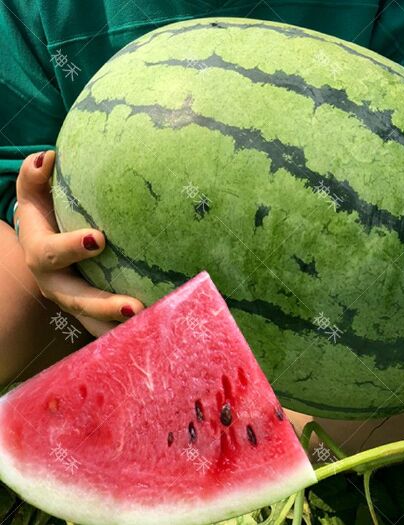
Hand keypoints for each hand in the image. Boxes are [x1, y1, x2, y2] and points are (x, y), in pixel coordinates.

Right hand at [16, 150, 143, 335]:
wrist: (44, 252)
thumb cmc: (46, 219)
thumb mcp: (34, 198)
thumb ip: (34, 179)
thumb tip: (48, 157)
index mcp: (41, 256)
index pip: (51, 254)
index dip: (71, 248)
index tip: (99, 239)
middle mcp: (57, 286)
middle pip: (77, 301)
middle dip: (103, 305)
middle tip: (134, 307)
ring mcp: (75, 304)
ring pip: (95, 325)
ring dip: (121, 329)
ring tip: (153, 326)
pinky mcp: (92, 316)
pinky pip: (110, 330)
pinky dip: (132, 334)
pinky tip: (161, 330)